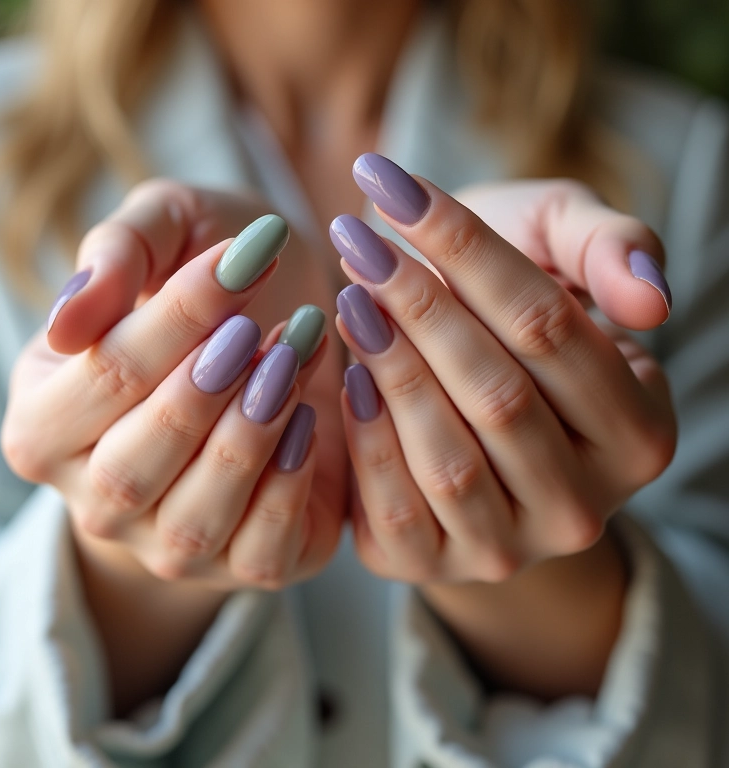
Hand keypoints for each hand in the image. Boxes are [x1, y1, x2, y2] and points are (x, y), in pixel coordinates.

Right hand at [2, 180, 345, 711]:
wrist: (269, 341)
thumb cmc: (210, 289)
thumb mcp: (165, 236)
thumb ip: (117, 253)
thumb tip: (70, 320)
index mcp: (45, 425)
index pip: (105, 378)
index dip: (178, 319)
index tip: (245, 260)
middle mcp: (97, 500)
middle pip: (135, 463)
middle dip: (210, 388)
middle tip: (266, 326)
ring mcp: (167, 543)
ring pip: (198, 514)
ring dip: (254, 431)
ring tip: (294, 358)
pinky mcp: (245, 563)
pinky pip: (261, 547)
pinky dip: (289, 484)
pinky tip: (308, 418)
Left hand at [330, 155, 675, 695]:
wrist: (463, 390)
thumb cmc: (516, 309)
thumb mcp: (566, 252)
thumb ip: (614, 252)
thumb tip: (650, 301)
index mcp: (638, 433)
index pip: (550, 331)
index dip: (468, 254)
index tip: (394, 187)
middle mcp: (582, 507)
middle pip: (498, 397)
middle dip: (419, 308)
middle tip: (356, 240)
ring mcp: (508, 547)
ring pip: (450, 459)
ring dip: (389, 367)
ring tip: (348, 295)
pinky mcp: (433, 565)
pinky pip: (395, 507)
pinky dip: (366, 435)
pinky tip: (349, 371)